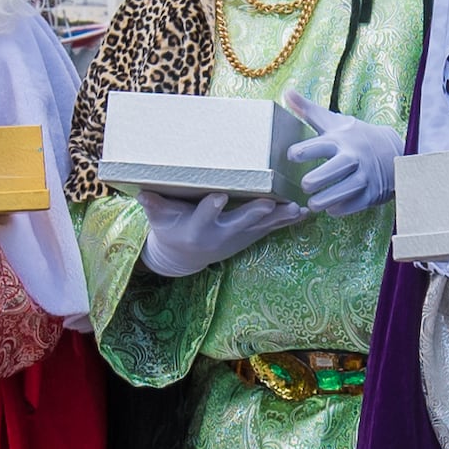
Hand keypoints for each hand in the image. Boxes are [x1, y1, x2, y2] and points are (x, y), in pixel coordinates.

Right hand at [138, 189, 295, 278]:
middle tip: (269, 203)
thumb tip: (142, 192)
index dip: (211, 208)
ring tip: (298, 208)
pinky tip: (307, 211)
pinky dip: (288, 221)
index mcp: (197, 228)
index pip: (204, 216)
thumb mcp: (159, 219)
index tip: (218, 196)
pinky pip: (272, 229)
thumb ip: (154, 205)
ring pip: (262, 227)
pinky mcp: (250, 237)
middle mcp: (220, 235)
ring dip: (280, 218)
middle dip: (255, 214)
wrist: (183, 257)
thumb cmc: (169, 229)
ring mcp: (238, 237)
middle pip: (240, 223)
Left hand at [281, 100, 399, 217]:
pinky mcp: (373, 192)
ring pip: (348, 188)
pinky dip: (345, 208)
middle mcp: (354, 157)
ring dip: (329, 198)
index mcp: (341, 140)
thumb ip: (308, 110)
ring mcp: (366, 176)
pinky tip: (332, 210)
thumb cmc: (354, 136)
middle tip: (304, 184)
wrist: (392, 150)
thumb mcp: (333, 122)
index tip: (291, 154)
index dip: (305, 149)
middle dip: (320, 178)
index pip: (321, 144)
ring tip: (312, 204)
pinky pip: (358, 203)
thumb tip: (287, 92)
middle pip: (338, 167)